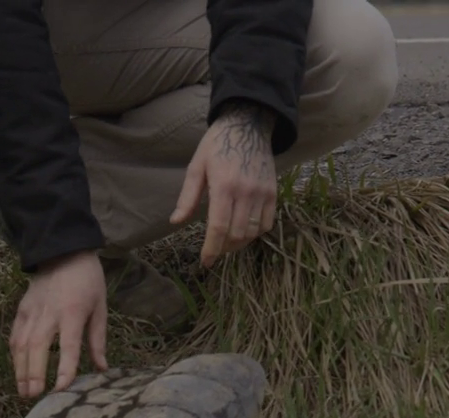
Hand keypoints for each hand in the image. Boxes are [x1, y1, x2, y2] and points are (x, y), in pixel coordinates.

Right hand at [11, 249, 107, 397]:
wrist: (63, 250)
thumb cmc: (87, 280)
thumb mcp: (101, 307)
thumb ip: (98, 339)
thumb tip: (101, 369)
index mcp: (73, 312)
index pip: (68, 345)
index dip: (65, 368)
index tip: (62, 388)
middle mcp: (49, 312)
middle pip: (38, 346)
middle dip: (34, 373)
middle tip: (34, 396)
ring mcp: (32, 311)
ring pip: (22, 344)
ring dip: (21, 369)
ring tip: (23, 392)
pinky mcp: (22, 309)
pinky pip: (15, 335)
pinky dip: (15, 356)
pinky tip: (18, 372)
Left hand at [170, 102, 278, 267]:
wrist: (248, 124)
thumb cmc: (216, 145)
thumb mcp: (196, 166)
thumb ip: (188, 197)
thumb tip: (176, 222)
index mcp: (224, 186)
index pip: (219, 227)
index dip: (211, 249)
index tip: (206, 262)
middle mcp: (246, 192)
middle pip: (236, 234)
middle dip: (223, 247)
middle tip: (214, 249)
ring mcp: (262, 192)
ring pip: (252, 232)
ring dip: (239, 242)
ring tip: (227, 241)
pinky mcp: (273, 192)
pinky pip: (267, 223)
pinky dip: (255, 232)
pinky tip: (244, 229)